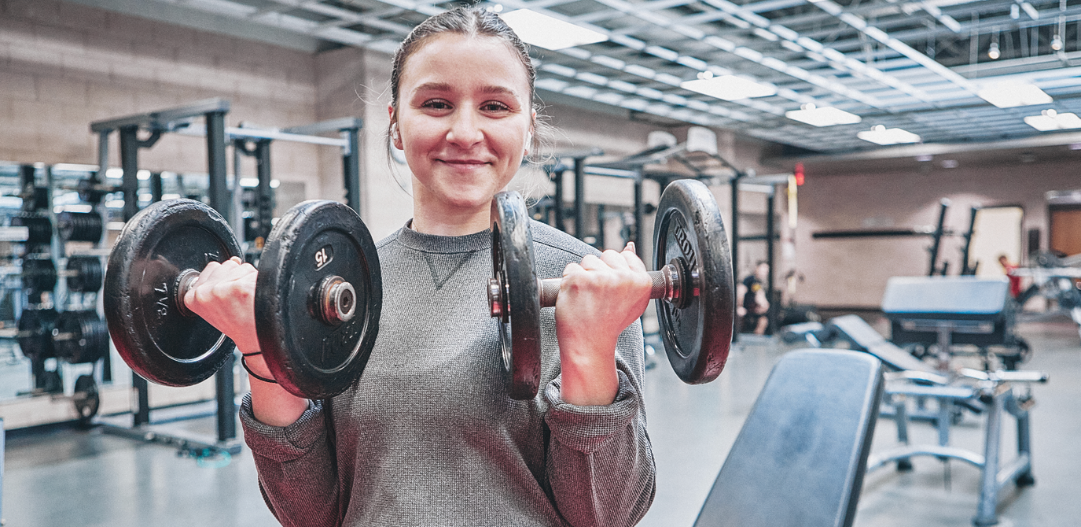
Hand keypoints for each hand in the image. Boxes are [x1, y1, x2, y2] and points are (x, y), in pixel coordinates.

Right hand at [182, 257, 268, 377]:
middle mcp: (204, 293)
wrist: (256, 339)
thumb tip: (231, 261)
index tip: (226, 293)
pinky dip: (255, 280)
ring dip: (244, 278)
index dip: (222, 278)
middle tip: (237, 298)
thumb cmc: (238, 323)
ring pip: (237, 266)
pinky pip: (250, 270)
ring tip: (245, 298)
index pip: (209, 268)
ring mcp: (221, 290)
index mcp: (192, 298)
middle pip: (223, 265)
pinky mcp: (239, 287)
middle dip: (233, 277)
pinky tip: (253, 295)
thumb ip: (213, 284)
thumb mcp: (213, 306)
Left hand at [555, 243, 651, 405]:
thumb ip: (633, 273)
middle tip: (599, 296)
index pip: (626, 256)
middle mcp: (623, 279)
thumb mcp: (633, 301)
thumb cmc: (609, 325)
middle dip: (600, 270)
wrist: (589, 345)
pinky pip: (570, 269)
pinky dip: (569, 282)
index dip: (615, 270)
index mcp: (641, 282)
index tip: (611, 289)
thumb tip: (629, 246)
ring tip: (588, 298)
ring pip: (587, 261)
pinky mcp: (578, 280)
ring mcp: (600, 278)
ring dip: (584, 276)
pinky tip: (577, 299)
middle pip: (607, 254)